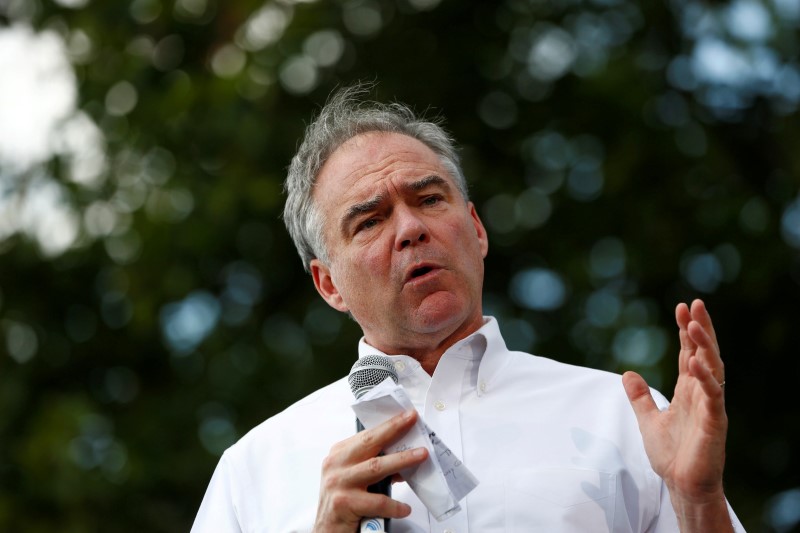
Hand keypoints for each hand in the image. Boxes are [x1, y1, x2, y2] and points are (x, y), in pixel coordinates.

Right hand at [314, 410, 428, 532]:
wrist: (326, 532)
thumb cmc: (342, 503)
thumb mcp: (354, 478)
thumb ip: (373, 466)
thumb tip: (403, 458)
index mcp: (338, 455)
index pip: (366, 434)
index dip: (388, 425)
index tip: (406, 416)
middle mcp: (336, 465)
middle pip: (370, 442)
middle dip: (394, 429)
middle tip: (412, 421)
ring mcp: (338, 483)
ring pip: (376, 467)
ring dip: (402, 460)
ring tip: (420, 456)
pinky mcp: (344, 503)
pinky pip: (377, 501)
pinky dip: (394, 505)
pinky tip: (405, 508)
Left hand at [623, 299, 731, 530]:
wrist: (682, 486)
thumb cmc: (671, 455)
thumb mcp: (647, 419)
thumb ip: (639, 396)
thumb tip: (627, 372)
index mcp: (687, 390)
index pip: (689, 353)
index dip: (686, 331)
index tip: (681, 308)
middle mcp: (701, 393)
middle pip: (704, 353)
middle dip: (700, 329)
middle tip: (693, 304)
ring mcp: (710, 407)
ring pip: (712, 369)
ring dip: (704, 346)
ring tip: (694, 324)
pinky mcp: (714, 423)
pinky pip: (713, 395)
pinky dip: (705, 378)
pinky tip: (696, 361)